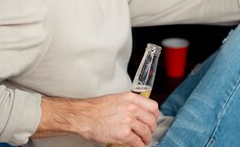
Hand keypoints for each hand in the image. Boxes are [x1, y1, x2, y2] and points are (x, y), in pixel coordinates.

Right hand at [35, 92, 158, 145]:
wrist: (84, 116)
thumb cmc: (96, 108)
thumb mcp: (116, 98)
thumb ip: (129, 103)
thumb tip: (138, 109)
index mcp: (131, 98)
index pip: (153, 106)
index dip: (155, 115)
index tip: (153, 119)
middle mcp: (131, 108)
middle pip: (151, 120)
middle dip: (152, 128)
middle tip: (149, 132)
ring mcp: (128, 121)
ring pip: (146, 132)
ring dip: (147, 138)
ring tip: (144, 140)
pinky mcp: (124, 134)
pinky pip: (137, 142)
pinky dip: (140, 145)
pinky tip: (138, 145)